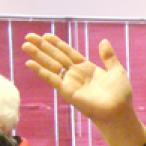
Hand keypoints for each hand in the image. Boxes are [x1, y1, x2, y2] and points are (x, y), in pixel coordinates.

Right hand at [22, 34, 145, 145]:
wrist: (119, 111)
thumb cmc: (120, 94)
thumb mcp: (116, 70)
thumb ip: (108, 57)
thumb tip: (104, 41)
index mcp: (87, 68)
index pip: (69, 53)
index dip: (57, 44)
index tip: (46, 35)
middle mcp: (76, 74)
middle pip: (56, 57)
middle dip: (43, 46)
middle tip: (29, 36)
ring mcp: (70, 82)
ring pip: (51, 65)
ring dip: (38, 55)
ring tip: (25, 45)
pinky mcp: (67, 91)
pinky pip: (51, 79)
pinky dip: (40, 71)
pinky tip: (29, 63)